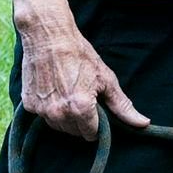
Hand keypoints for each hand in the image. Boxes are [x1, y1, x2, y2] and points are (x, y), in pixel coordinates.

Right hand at [15, 9, 148, 140]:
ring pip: (58, 126)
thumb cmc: (79, 55)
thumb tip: (143, 124)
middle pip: (74, 132)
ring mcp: (41, 110)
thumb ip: (123, 107)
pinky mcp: (29, 105)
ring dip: (64, 116)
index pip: (91, 135)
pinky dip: (49, 108)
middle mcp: (59, 114)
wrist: (48, 37)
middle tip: (81, 97)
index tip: (95, 108)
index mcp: (80, 109)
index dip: (96, 123)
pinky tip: (53, 90)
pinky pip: (43, 116)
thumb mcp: (106, 79)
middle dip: (81, 120)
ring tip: (67, 92)